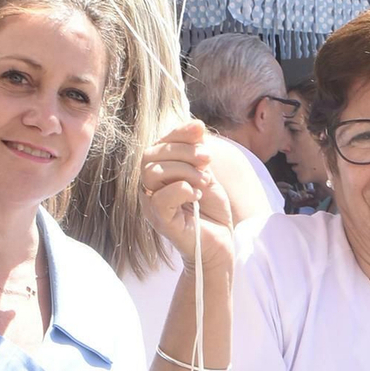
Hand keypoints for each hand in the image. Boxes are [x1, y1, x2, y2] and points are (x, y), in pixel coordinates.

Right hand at [142, 122, 235, 267]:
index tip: (200, 129)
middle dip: (182, 151)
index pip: (159, 144)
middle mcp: (150, 188)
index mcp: (159, 173)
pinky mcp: (160, 221)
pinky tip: (197, 195)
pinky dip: (182, 190)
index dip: (178, 132)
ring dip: (184, 170)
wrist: (219, 244)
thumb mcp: (206, 174)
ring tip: (204, 181)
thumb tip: (197, 127)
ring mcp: (152, 205)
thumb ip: (197, 154)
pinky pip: (161, 199)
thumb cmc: (210, 210)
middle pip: (151, 155)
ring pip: (153, 173)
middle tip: (207, 159)